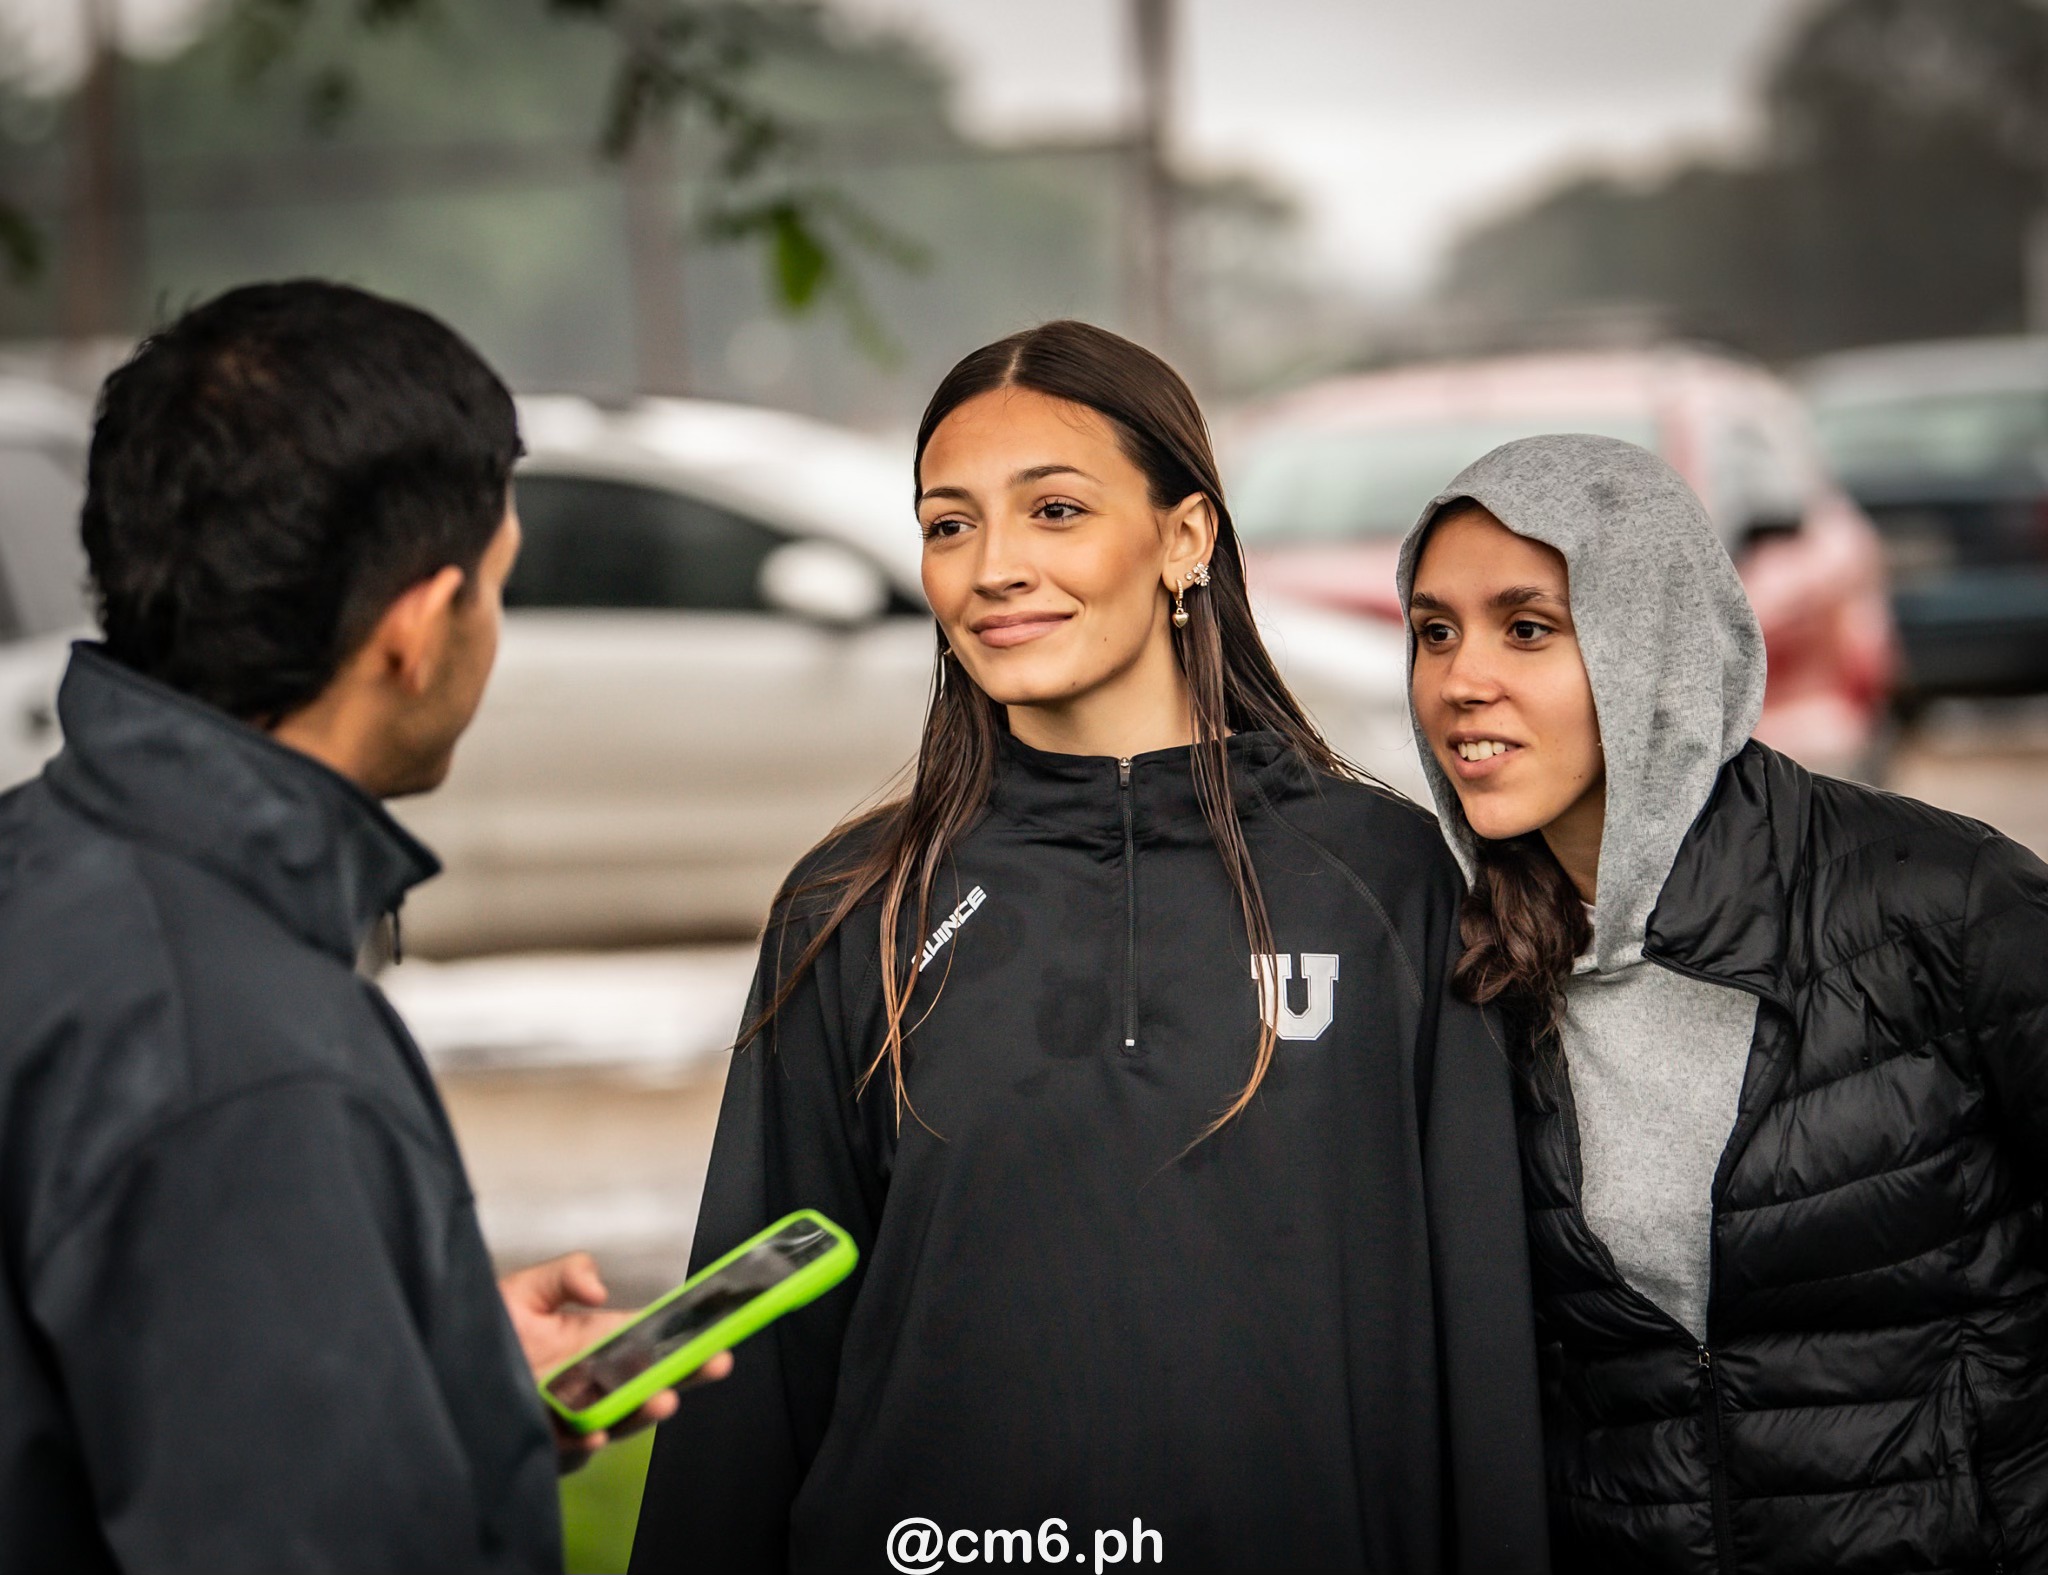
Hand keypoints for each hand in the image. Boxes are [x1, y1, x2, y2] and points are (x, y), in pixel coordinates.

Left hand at [498, 1251, 732, 1472]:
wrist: (438, 1376)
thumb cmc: (481, 1330)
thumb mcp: (525, 1289)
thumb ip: (566, 1274)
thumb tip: (600, 1289)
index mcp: (600, 1344)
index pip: (656, 1345)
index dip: (690, 1345)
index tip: (720, 1340)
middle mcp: (593, 1383)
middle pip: (651, 1385)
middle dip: (685, 1377)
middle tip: (713, 1364)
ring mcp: (573, 1417)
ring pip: (619, 1421)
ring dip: (643, 1413)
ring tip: (662, 1399)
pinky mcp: (544, 1445)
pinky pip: (571, 1451)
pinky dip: (586, 1443)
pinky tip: (596, 1434)